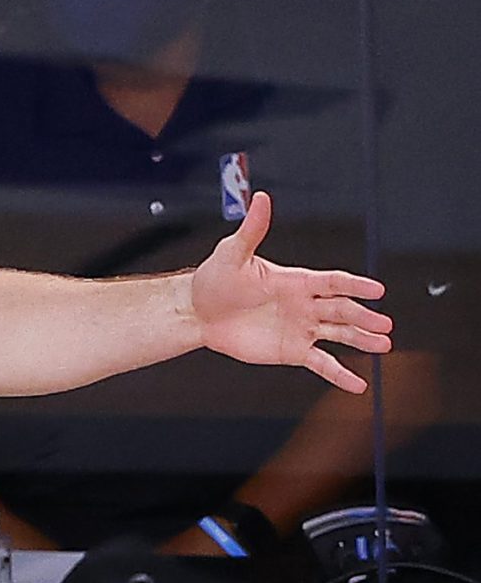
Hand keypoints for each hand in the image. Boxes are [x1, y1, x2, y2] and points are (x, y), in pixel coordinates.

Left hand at [191, 192, 392, 392]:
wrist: (197, 312)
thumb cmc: (214, 279)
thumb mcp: (232, 253)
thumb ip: (252, 230)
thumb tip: (260, 198)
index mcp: (297, 280)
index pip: (334, 281)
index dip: (355, 285)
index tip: (377, 290)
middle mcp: (306, 304)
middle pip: (342, 310)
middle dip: (364, 317)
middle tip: (385, 325)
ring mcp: (302, 328)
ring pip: (339, 335)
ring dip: (361, 341)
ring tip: (384, 346)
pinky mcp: (292, 351)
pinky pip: (321, 363)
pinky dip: (340, 374)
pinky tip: (358, 384)